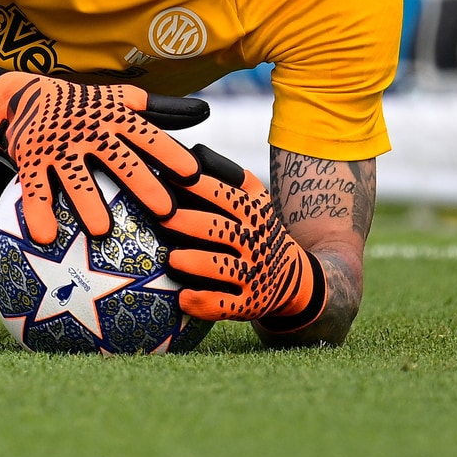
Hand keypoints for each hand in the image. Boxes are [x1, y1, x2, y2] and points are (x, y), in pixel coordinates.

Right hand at [0, 65, 201, 244]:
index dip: (171, 154)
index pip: (148, 135)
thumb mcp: (123, 100)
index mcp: (115, 116)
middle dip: (142, 184)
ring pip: (75, 177)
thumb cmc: (87, 105)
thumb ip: (163, 110)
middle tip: (165, 212)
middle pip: (118, 159)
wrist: (27, 96)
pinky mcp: (31, 159)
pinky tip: (46, 237)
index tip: (194, 175)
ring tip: (102, 230)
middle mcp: (88, 130)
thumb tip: (205, 111)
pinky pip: (34, 189)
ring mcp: (58, 146)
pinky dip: (38, 212)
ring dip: (88, 202)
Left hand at [157, 145, 328, 330]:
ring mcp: (253, 275)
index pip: (224, 195)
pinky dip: (203, 303)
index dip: (197, 186)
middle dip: (190, 223)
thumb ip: (232, 177)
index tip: (166, 177)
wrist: (295, 278)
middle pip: (219, 230)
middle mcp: (254, 242)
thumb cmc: (259, 231)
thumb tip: (195, 151)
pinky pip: (224, 305)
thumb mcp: (257, 201)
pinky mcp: (249, 304)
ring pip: (221, 268)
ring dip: (195, 263)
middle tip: (162, 218)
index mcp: (253, 214)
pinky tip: (182, 299)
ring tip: (171, 260)